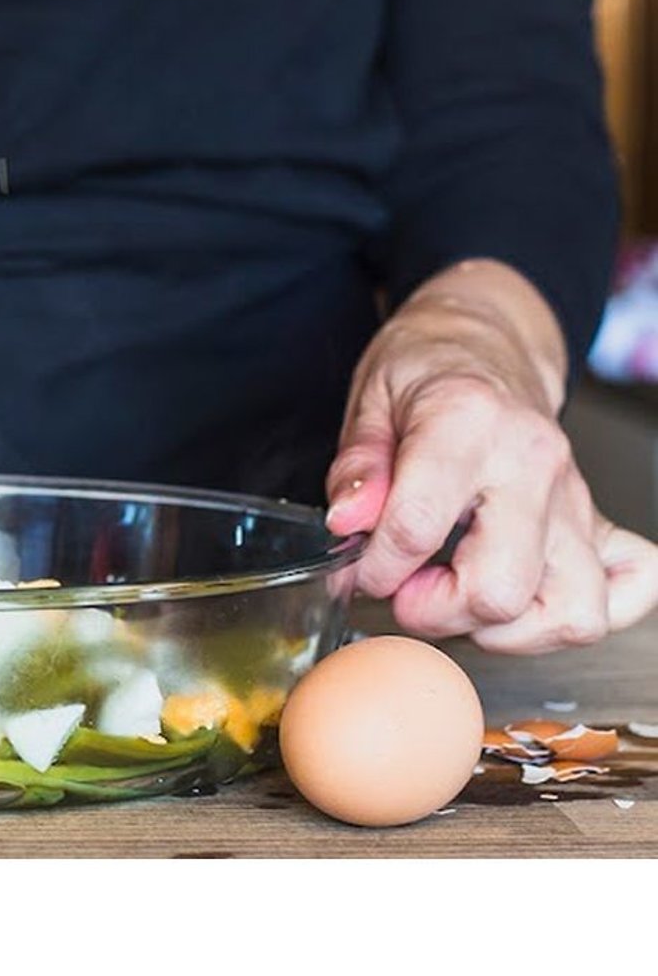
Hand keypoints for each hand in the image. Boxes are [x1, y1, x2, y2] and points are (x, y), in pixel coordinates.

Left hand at [325, 260, 657, 651]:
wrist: (487, 344)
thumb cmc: (428, 369)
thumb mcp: (370, 399)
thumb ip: (357, 468)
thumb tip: (348, 525)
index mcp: (468, 421)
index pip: (418, 525)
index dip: (376, 565)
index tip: (361, 566)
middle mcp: (533, 462)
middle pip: (500, 589)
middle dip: (437, 610)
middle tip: (407, 587)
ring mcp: (574, 497)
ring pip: (572, 612)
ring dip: (507, 630)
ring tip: (462, 597)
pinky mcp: (598, 522)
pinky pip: (628, 592)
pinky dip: (580, 616)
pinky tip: (528, 604)